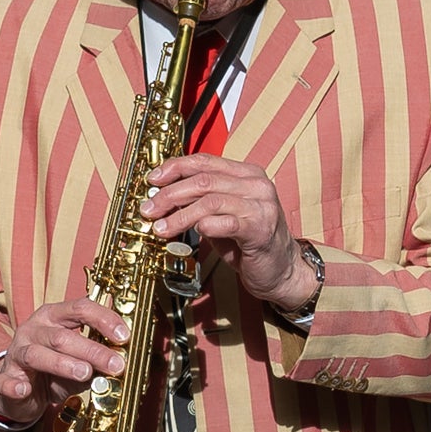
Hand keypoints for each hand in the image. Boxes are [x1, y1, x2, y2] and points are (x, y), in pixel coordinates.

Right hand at [0, 298, 133, 431]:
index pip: (80, 308)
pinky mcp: (5, 379)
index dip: (103, 319)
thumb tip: (123, 357)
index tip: (123, 336)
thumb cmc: (52, 370)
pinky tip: (25, 389)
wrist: (17, 391)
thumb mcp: (78, 359)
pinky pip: (8, 381)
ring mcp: (16, 353)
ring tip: (85, 373)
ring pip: (37, 354)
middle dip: (91, 350)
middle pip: (62, 336)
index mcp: (53, 317)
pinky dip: (16, 386)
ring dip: (62, 364)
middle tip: (115, 364)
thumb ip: (96, 357)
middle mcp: (33, 330)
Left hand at [142, 153, 315, 316]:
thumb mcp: (222, 215)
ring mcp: (260, 206)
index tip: (152, 179)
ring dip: (180, 215)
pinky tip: (194, 234)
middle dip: (169, 194)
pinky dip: (205, 226)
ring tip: (161, 227)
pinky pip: (226, 222)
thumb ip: (200, 201)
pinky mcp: (261, 229)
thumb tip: (164, 196)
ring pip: (210, 201)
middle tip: (149, 209)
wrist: (281, 270)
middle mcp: (256, 184)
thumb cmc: (249, 242)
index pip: (204, 161)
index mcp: (246, 174)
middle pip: (203, 180)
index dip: (175, 167)